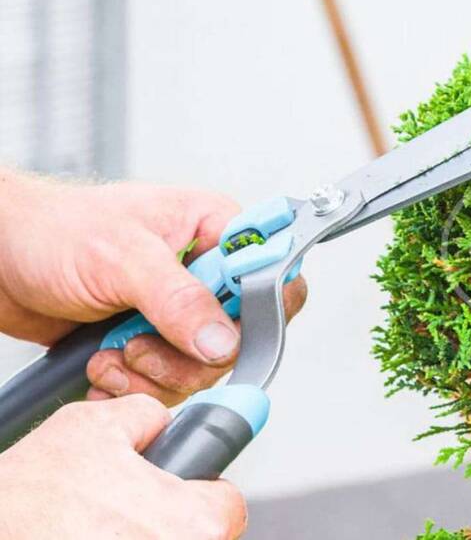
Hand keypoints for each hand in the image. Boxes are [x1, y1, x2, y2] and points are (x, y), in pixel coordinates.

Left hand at [0, 170, 306, 404]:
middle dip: (186, 353)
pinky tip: (103, 363)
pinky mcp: (155, 342)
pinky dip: (132, 385)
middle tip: (140, 342)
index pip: (272, 272)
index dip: (257, 308)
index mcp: (215, 229)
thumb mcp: (121, 257)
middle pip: (239, 335)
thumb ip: (179, 299)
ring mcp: (180, 310)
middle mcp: (205, 271)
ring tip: (112, 350)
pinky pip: (169, 383)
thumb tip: (223, 339)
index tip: (220, 329)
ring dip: (151, 372)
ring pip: (204, 367)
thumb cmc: (52, 232)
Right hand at [0, 394, 246, 538]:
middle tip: (128, 510)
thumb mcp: (92, 426)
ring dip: (139, 538)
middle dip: (168, 521)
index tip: (181, 488)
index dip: (201, 489)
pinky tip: (82, 537)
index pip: (228, 505)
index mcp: (194, 523)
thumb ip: (146, 416)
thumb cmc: (29, 498)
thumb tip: (162, 420)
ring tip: (98, 528)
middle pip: (201, 537)